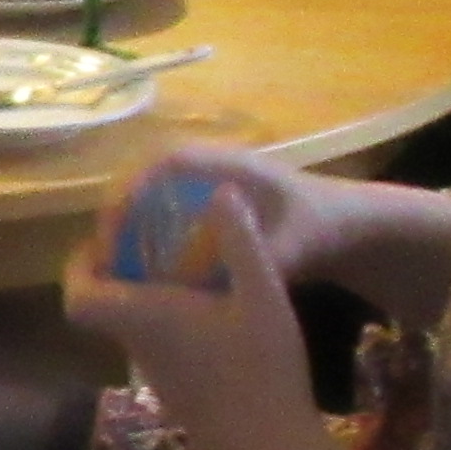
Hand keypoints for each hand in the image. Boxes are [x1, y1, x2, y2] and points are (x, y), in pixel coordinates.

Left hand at [64, 181, 315, 449]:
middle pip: (99, 310)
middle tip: (146, 247)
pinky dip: (162, 326)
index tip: (104, 243)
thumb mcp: (265, 296)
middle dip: (112, 275)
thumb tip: (221, 190)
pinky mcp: (176, 396)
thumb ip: (241, 242)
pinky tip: (207, 315)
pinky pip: (153, 349)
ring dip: (139, 300)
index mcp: (146, 319)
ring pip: (127, 330)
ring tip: (180, 271)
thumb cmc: (264, 371)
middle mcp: (138, 348)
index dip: (79, 267)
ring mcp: (156, 377)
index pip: (77, 296)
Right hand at [90, 141, 368, 293]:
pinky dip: (144, 233)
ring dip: (127, 222)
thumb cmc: (322, 226)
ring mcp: (207, 184)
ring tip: (110, 264)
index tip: (114, 227)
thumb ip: (266, 261)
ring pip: (150, 192)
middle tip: (102, 254)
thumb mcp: (298, 247)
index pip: (169, 164)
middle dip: (118, 209)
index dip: (134, 189)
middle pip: (147, 174)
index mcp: (230, 167)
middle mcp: (212, 168)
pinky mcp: (207, 204)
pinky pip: (163, 209)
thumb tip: (224, 286)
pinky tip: (139, 270)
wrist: (348, 223)